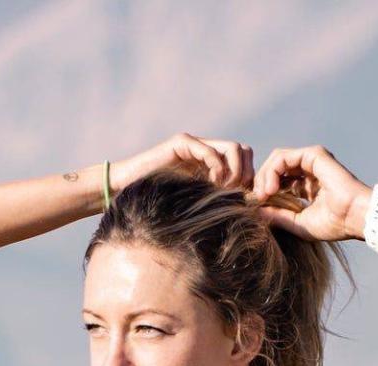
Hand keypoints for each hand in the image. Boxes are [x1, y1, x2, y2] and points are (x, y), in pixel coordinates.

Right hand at [117, 132, 254, 193]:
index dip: (250, 177)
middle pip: (244, 150)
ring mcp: (195, 145)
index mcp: (212, 164)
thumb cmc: (159, 203)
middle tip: (238, 193)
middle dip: (247, 173)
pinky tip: (212, 183)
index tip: (246, 199)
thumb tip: (247, 210)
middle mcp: (206, 150)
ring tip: (225, 188)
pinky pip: (210, 151)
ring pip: (233, 148)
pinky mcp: (182, 143)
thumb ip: (217, 200)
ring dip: (235, 171)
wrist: (127, 190)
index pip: (245, 160)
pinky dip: (217, 168)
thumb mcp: (196, 202)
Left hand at [250, 145, 371, 242]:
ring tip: (263, 194)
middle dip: (261, 182)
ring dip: (264, 176)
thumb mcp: (298, 223)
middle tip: (257, 199)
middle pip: (275, 168)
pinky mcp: (314, 155)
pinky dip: (272, 171)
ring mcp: (312, 161)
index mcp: (307, 186)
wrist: (355, 217)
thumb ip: (278, 216)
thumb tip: (256, 212)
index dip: (264, 192)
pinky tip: (270, 188)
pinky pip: (283, 157)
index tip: (257, 206)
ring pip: (277, 160)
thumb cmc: (335, 224)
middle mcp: (309, 171)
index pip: (279, 181)